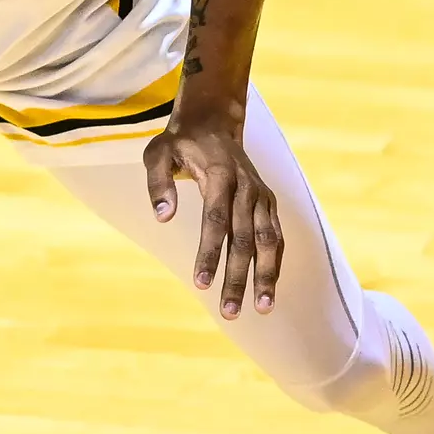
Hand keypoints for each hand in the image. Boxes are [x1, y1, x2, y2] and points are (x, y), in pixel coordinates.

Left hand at [143, 111, 282, 319]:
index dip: (209, 254)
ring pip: (268, 241)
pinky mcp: (268, 201)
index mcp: (220, 176)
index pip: (215, 221)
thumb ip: (157, 184)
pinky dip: (275, 263)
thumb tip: (162, 218)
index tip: (201, 284)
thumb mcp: (157, 153)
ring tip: (261, 309)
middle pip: (244, 239)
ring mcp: (261, 195)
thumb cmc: (180, 142)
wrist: (213, 121)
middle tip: (229, 312)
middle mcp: (247, 188)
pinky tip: (268, 290)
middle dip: (238, 277)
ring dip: (266, 276)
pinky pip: (275, 236)